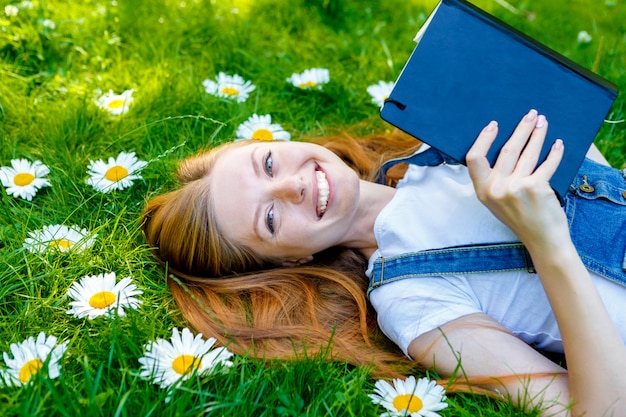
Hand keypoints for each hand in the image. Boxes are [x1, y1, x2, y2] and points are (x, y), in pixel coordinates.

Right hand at [466, 109, 568, 248]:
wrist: (543, 241)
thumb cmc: (521, 219)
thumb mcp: (497, 202)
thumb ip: (495, 180)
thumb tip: (506, 146)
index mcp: (482, 191)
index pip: (474, 158)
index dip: (484, 139)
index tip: (494, 125)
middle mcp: (496, 189)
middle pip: (507, 150)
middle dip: (521, 129)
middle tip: (530, 115)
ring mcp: (515, 188)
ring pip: (528, 153)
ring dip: (538, 135)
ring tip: (543, 123)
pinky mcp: (536, 188)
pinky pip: (547, 164)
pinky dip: (555, 153)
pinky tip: (558, 144)